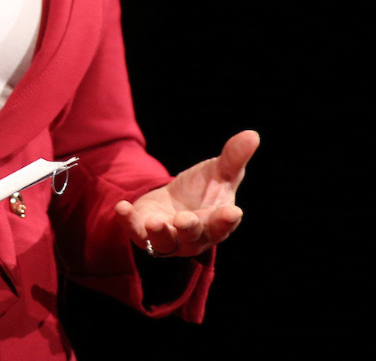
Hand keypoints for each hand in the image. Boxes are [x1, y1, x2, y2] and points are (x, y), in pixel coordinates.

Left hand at [115, 129, 258, 258]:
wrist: (172, 202)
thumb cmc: (203, 190)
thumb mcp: (218, 172)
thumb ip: (234, 157)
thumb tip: (253, 134)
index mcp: (215, 223)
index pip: (222, 224)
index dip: (226, 220)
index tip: (233, 212)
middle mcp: (193, 237)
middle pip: (193, 236)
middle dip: (189, 228)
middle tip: (185, 219)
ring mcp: (168, 238)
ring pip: (165, 242)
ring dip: (159, 233)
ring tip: (154, 221)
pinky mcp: (143, 233)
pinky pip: (135, 233)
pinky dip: (129, 223)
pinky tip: (122, 207)